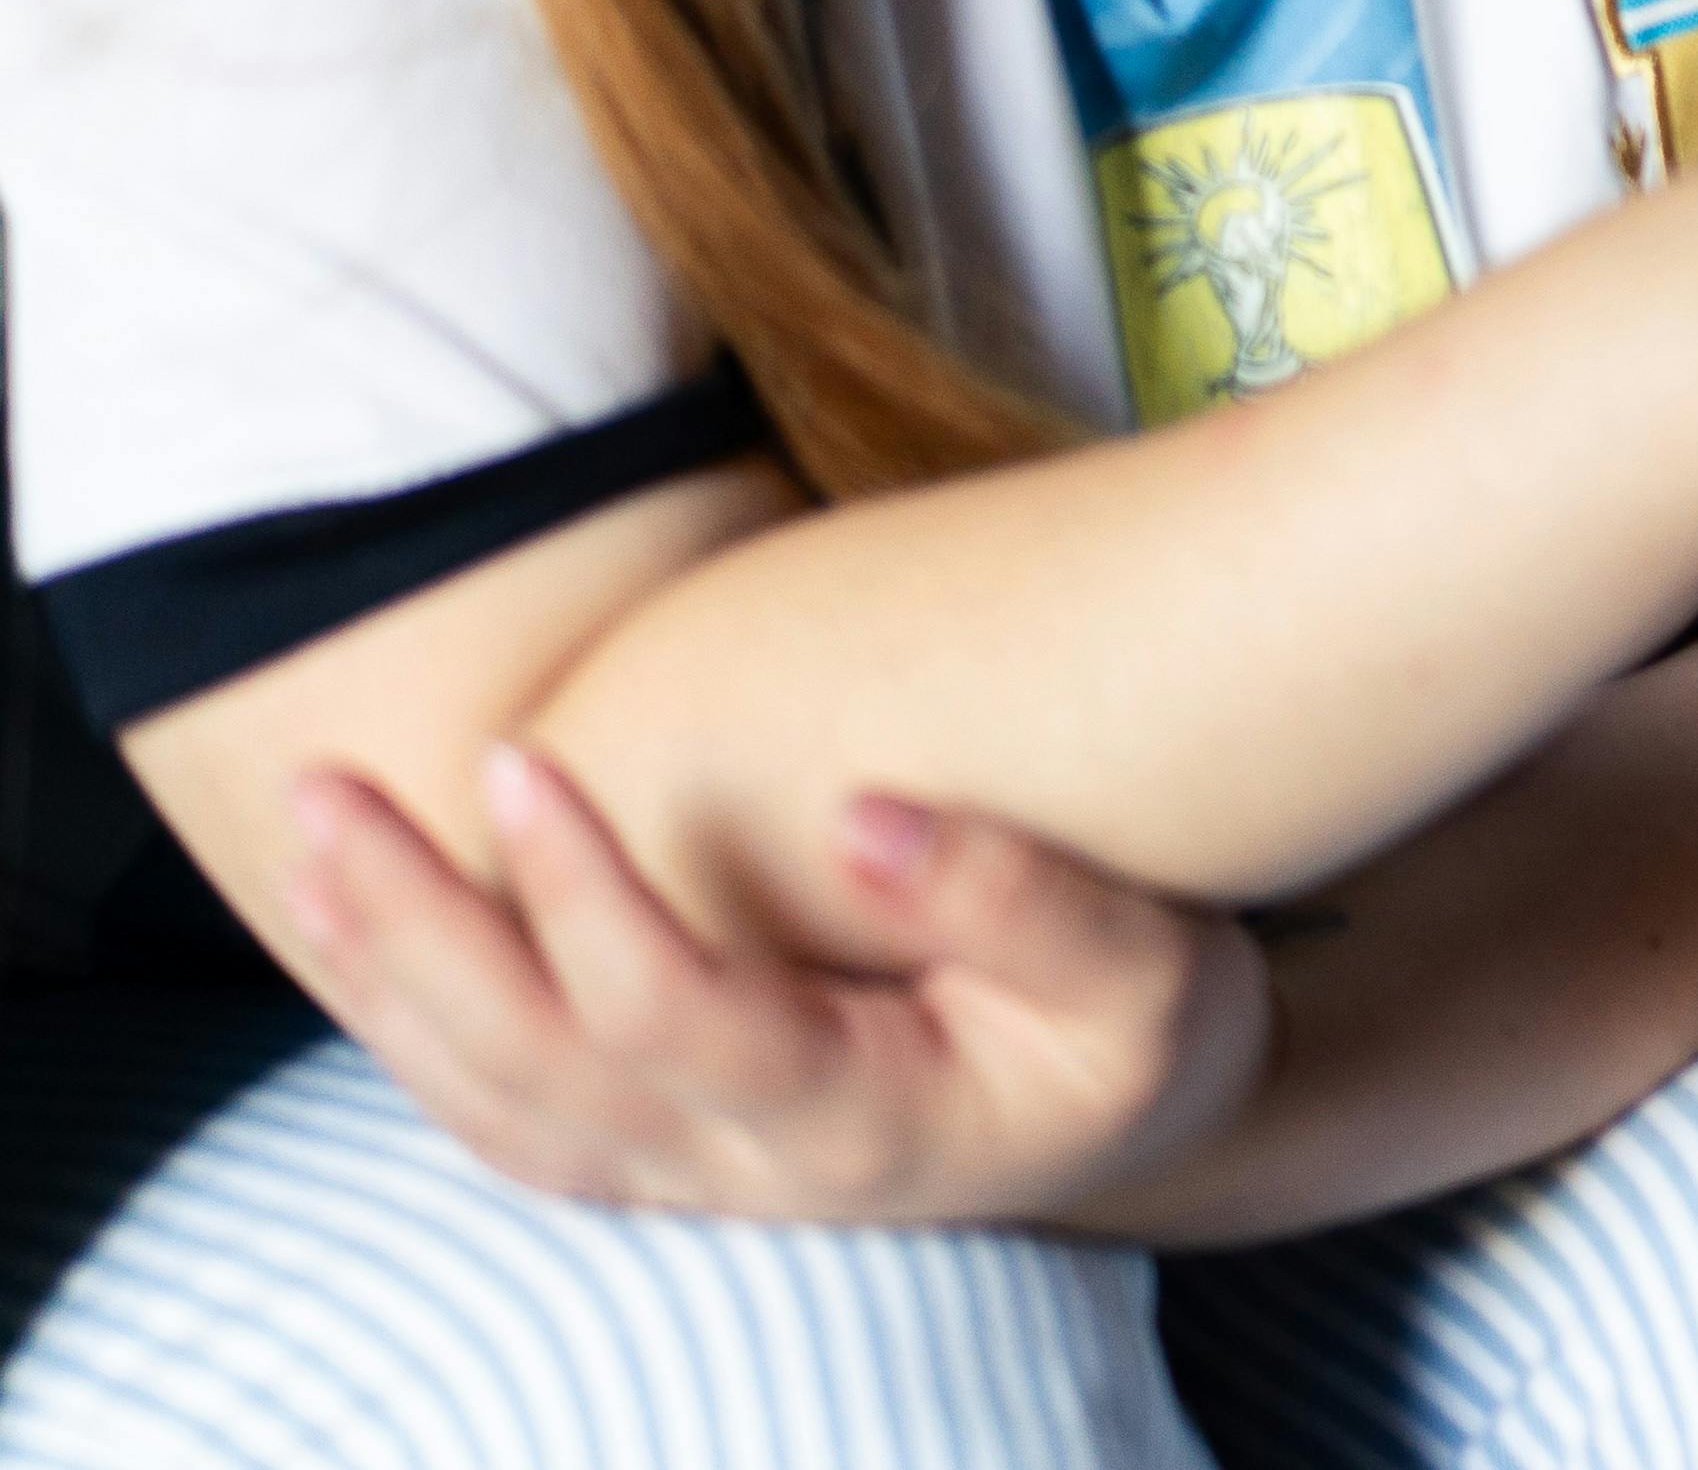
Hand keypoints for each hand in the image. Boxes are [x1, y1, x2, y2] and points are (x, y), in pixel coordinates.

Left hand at [277, 746, 1261, 1226]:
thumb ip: (1020, 900)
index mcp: (854, 1124)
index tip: (525, 759)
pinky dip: (409, 1029)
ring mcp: (691, 1174)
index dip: (580, 898)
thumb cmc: (1145, 1035)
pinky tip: (359, 935)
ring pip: (488, 1104)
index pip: (668, 1018)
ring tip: (310, 843)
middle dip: (413, 931)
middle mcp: (742, 1169)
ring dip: (383, 979)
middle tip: (329, 789)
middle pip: (528, 1070)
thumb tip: (860, 813)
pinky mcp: (665, 1150)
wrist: (1144, 1131)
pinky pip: (499, 1112)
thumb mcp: (1151, 970)